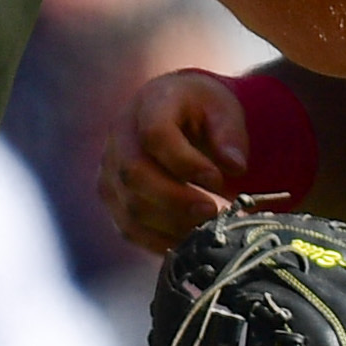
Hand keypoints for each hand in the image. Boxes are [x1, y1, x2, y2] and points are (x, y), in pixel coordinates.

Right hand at [99, 69, 249, 254]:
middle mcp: (120, 135)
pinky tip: (190, 241)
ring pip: (129, 207)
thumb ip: (230, 135)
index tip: (217, 179)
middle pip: (134, 174)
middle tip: (213, 212)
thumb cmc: (202, 110)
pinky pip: (128, 228)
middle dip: (176, 200)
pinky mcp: (112, 196)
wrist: (176, 111)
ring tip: (207, 230)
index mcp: (149, 103)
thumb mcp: (223, 109)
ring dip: (171, 225)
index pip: (155, 135)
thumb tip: (235, 167)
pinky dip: (159, 241)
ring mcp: (110, 168)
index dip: (185, 162)